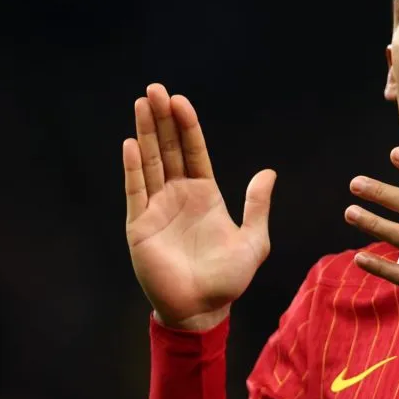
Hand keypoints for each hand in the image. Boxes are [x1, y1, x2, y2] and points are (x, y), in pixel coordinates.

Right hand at [123, 83, 275, 330]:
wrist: (203, 309)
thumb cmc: (228, 279)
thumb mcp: (254, 241)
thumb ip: (257, 206)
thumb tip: (268, 172)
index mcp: (205, 195)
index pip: (193, 152)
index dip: (187, 127)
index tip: (181, 101)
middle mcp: (178, 196)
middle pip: (168, 150)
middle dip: (162, 120)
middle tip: (155, 89)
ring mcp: (157, 208)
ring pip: (149, 163)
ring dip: (145, 134)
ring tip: (141, 104)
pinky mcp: (140, 226)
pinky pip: (136, 191)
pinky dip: (133, 169)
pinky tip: (130, 145)